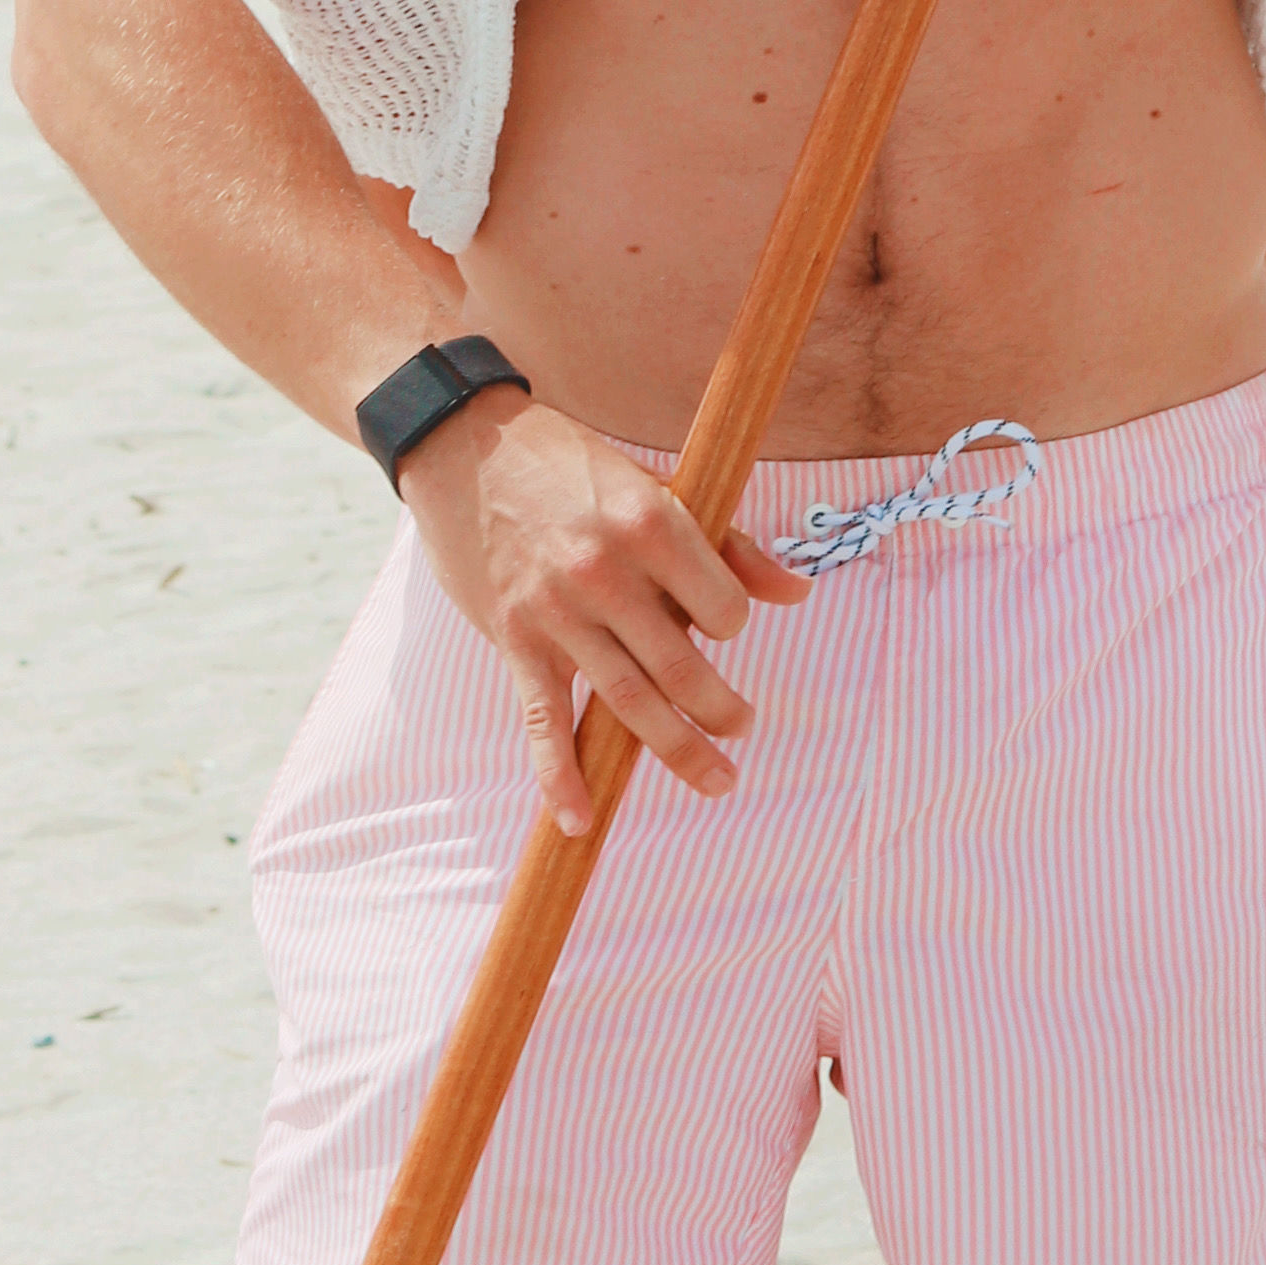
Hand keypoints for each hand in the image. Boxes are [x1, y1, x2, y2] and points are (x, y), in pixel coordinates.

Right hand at [397, 393, 804, 826]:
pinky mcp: (515, 639)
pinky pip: (542, 720)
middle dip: (720, 711)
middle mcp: (606, 571)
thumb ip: (727, 543)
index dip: (731, 622)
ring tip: (717, 779)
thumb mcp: (652, 484)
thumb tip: (797, 593)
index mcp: (649, 521)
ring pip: (628, 701)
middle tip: (742, 730)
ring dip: (676, 750)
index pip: (720, 606)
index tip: (724, 625)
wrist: (467, 447)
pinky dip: (559, 775)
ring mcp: (557, 612)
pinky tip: (581, 817)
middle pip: (680, 667)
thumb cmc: (572, 464)